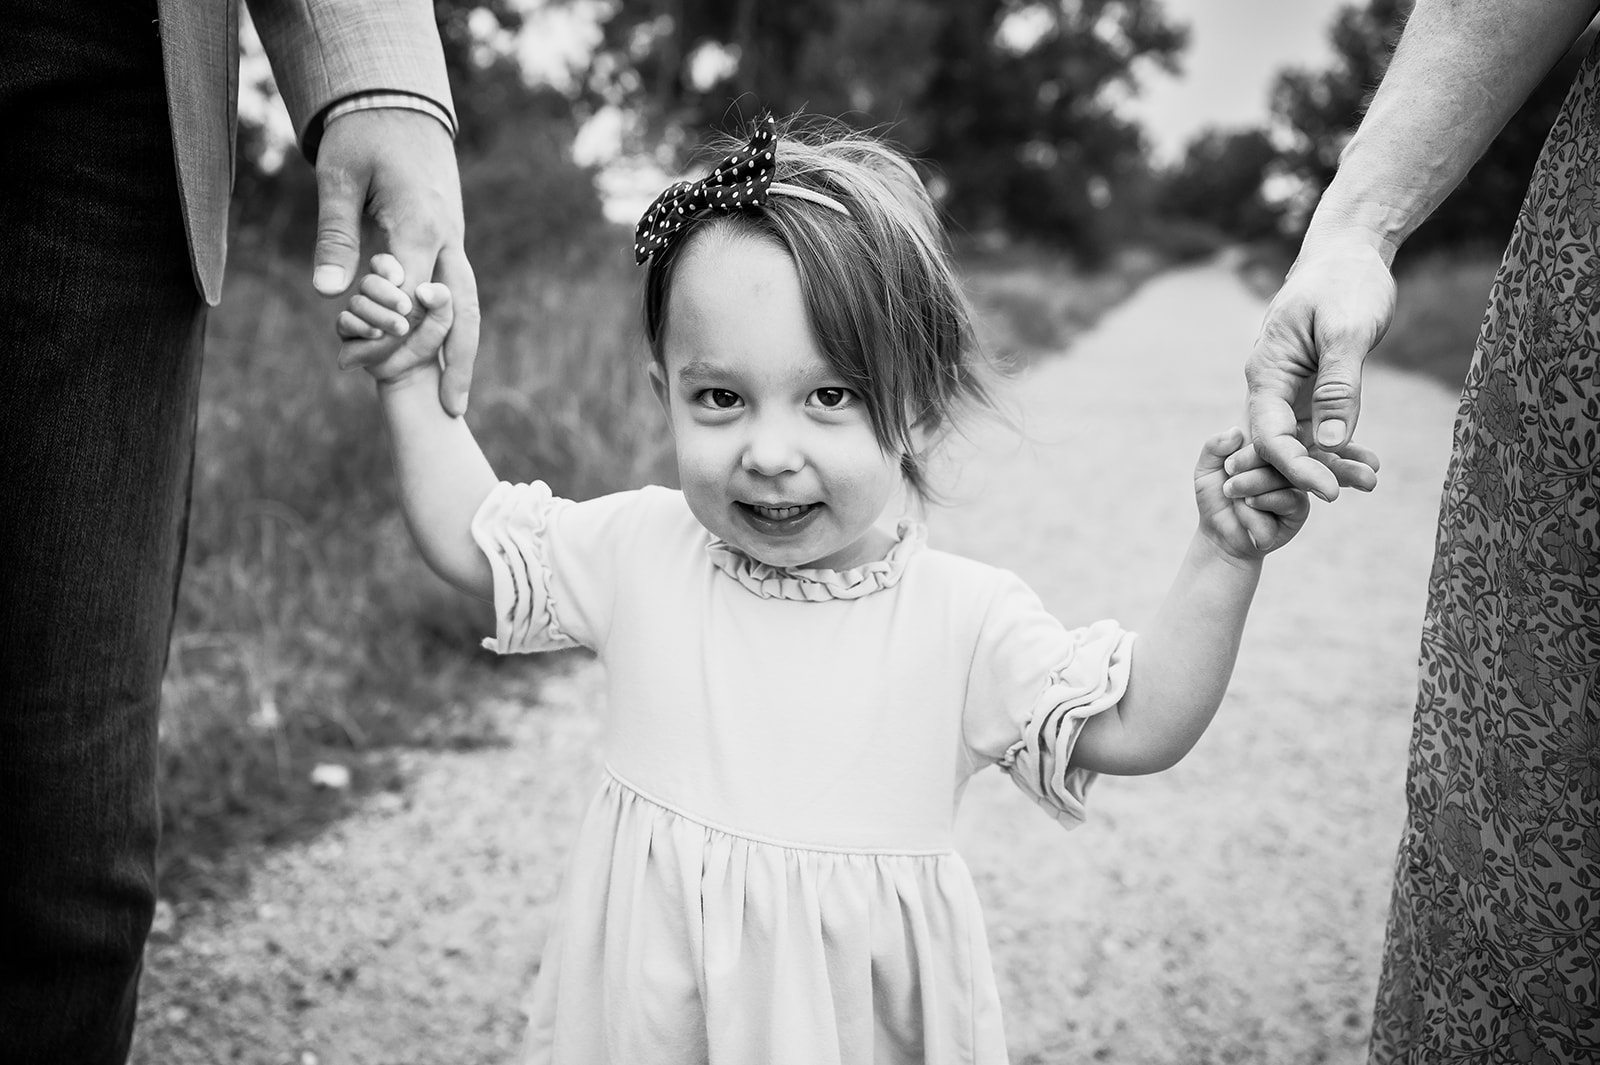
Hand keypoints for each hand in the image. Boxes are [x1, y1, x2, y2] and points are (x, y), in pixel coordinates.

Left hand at [313, 108, 479, 415]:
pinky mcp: (450, 244)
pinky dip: (453, 333)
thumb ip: (336, 236)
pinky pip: (457, 295)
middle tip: (450, 410)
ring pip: (468, 307)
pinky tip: (443, 364)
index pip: (411, 290)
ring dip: (462, 356)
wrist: (401, 105)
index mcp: (420, 221)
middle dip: (456, 361)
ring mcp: (454, 242)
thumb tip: (329, 293)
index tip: (356, 358)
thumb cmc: (363, 137)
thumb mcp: (338, 179)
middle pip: (461, 310)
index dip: (387, 328)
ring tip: (455, 402)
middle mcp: (448, 237)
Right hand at [337, 255, 453, 385]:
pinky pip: (345, 322)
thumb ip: (441, 300)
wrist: (415, 368)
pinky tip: (378, 334)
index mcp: (392, 281)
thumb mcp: (443, 318)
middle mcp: (370, 293)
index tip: (400, 278)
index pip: (382, 264)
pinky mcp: (347, 332)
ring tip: (401, 328)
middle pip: (368, 282)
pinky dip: (362, 327)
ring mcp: (356, 311)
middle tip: (407, 308)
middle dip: (387, 294)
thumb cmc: (429, 336)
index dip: (387, 267)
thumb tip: (425, 290)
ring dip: (379, 315)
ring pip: (357, 303)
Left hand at [1196, 428, 1309, 558]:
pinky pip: (1289, 498)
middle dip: (1245, 472)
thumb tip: (1235, 431)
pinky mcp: (1301, 507)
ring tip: (1237, 499)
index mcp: (1265, 447)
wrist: (1220, 535)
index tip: (1226, 468)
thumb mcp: (1206, 469)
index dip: (1244, 451)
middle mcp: (1284, 462)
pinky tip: (1250, 508)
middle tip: (1228, 488)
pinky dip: (1263, 504)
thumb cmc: (1216, 498)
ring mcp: (1295, 483)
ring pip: (1281, 476)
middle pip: (1276, 454)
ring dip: (1250, 489)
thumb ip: (1214, 447)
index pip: (1266, 435)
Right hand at [1245, 235, 1393, 499]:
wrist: (1348, 252)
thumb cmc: (1345, 282)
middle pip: (1279, 446)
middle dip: (1309, 475)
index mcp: (1266, 372)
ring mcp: (1288, 390)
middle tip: (1353, 491)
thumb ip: (1338, 388)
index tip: (1328, 492)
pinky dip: (1338, 447)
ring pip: (1300, 441)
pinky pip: (1317, 428)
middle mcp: (1270, 386)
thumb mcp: (1346, 332)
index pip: (1269, 435)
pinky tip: (1366, 463)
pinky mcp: (1309, 389)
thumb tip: (1330, 443)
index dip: (1295, 468)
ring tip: (1369, 480)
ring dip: (1328, 464)